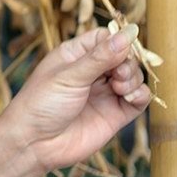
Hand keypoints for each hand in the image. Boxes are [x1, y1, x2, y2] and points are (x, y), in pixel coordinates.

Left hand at [0, 25, 151, 176]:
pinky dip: (140, 94)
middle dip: (128, 62)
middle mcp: (92, 72)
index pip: (105, 38)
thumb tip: (129, 33)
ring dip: (134, 78)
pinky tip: (129, 97)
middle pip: (124, 56)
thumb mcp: (69, 75)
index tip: (122, 48)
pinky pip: (138, 99)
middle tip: (119, 74)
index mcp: (75, 55)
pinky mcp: (116, 113)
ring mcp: (105, 92)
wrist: (36, 143)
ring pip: (133, 76)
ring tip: (119, 87)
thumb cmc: (41, 103)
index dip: (118, 40)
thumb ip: (100, 57)